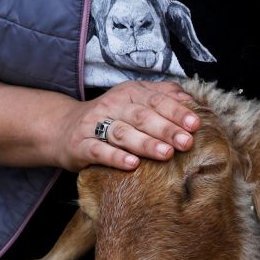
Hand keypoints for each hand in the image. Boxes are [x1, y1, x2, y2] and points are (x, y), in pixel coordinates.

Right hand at [47, 80, 198, 170]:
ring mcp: (94, 126)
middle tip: (187, 142)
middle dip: (166, 129)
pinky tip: (133, 165)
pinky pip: (98, 151)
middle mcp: (112, 106)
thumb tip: (190, 98)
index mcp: (129, 94)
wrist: (63, 128)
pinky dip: (115, 157)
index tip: (196, 124)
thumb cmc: (112, 116)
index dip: (176, 112)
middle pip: (142, 116)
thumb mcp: (135, 100)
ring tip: (167, 154)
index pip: (156, 100)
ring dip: (146, 143)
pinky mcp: (81, 146)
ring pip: (122, 133)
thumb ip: (162, 95)